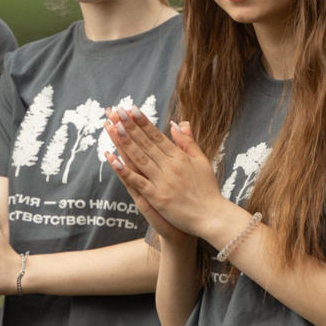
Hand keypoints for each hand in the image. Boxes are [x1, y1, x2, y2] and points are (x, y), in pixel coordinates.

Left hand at [106, 109, 228, 240]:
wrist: (212, 216)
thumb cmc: (208, 190)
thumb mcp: (201, 161)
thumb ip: (188, 142)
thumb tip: (179, 123)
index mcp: (180, 157)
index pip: (157, 135)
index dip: (143, 122)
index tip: (131, 109)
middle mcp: (170, 166)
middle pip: (146, 143)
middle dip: (130, 127)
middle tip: (117, 112)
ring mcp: (163, 182)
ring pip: (140, 158)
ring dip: (125, 143)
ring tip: (113, 127)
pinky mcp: (157, 198)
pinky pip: (138, 182)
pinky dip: (125, 171)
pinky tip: (113, 160)